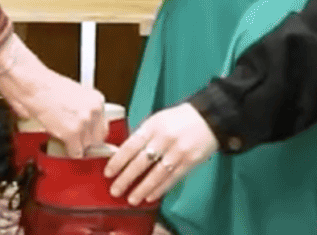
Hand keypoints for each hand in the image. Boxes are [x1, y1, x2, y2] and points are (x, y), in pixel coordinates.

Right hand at [0, 34, 107, 156]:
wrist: (35, 86)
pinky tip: (61, 140)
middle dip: (86, 140)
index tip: (88, 136)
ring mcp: (84, 122)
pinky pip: (75, 152)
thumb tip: (88, 124)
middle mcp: (94, 110)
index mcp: (97, 100)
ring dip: (75, 144)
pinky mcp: (72, 133)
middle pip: (97, 139)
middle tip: (76, 138)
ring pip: (85, 147)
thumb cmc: (49, 87)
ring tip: (63, 133)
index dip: (93, 133)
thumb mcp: (76, 94)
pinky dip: (67, 150)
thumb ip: (85, 109)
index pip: (103, 126)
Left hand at [103, 103, 217, 203]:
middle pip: (141, 162)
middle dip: (126, 178)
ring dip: (141, 188)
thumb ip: (144, 135)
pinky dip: (159, 189)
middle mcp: (164, 138)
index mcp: (153, 125)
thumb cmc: (179, 119)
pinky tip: (150, 196)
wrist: (208, 117)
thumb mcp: (158, 119)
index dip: (118, 160)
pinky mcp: (189, 162)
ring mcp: (177, 151)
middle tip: (115, 190)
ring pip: (155, 174)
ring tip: (131, 198)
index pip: (131, 145)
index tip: (109, 172)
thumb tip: (126, 153)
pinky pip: (171, 179)